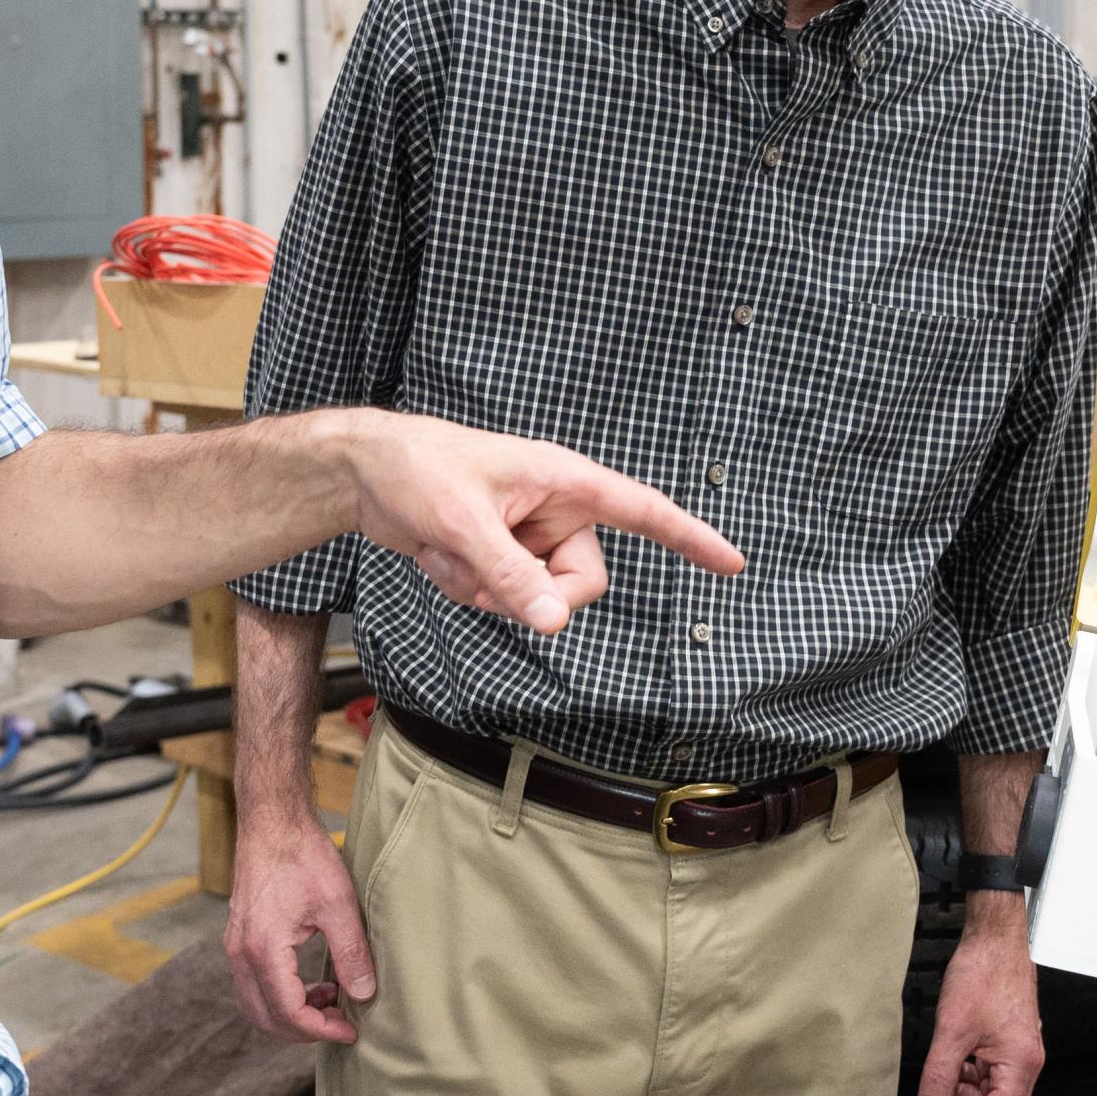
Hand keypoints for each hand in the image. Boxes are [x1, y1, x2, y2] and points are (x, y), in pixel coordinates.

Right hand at [222, 809, 376, 1044]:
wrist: (272, 821)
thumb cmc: (302, 855)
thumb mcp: (338, 904)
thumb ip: (351, 953)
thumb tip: (363, 994)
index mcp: (263, 948)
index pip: (288, 1012)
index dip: (321, 1030)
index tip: (350, 1030)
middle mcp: (241, 953)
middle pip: (266, 1018)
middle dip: (304, 1031)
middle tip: (341, 1024)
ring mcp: (236, 946)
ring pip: (257, 1004)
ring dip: (292, 1014)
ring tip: (331, 1002)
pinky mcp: (240, 938)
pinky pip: (255, 984)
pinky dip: (282, 995)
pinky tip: (314, 984)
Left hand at [338, 414, 745, 634]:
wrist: (363, 473)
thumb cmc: (416, 471)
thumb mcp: (464, 525)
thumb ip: (512, 576)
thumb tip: (554, 624)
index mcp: (565, 480)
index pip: (643, 510)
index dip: (690, 538)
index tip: (733, 564)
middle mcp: (555, 511)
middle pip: (583, 583)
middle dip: (533, 595)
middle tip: (482, 576)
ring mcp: (528, 538)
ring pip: (539, 599)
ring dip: (487, 592)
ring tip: (446, 553)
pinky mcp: (500, 558)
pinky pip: (505, 600)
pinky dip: (466, 589)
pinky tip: (438, 558)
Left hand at [913, 902, 1043, 1095]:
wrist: (995, 938)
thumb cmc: (983, 974)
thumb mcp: (952, 1031)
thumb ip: (939, 1076)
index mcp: (1021, 1063)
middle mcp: (1026, 1061)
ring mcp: (1019, 1050)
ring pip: (993, 1092)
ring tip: (937, 1086)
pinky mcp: (1009, 1039)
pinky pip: (990, 1072)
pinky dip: (969, 1076)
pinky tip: (949, 1067)